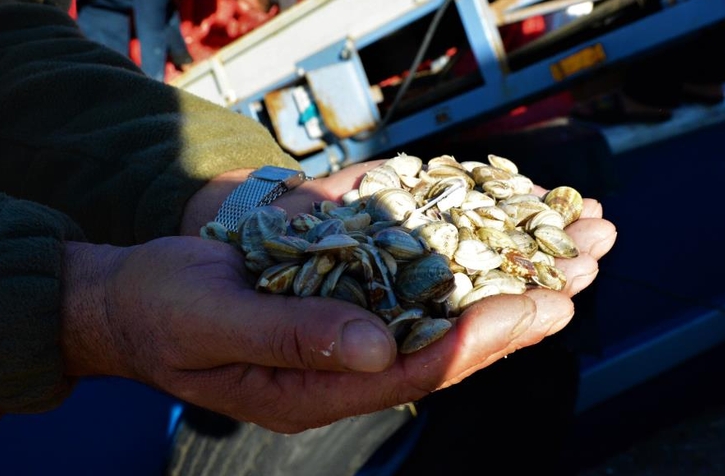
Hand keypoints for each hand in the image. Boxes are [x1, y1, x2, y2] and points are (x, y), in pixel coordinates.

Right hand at [75, 161, 615, 433]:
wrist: (137, 298)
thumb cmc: (166, 313)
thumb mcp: (214, 322)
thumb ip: (292, 336)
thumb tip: (377, 348)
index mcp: (321, 386)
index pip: (419, 367)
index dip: (482, 338)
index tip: (542, 306)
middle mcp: (349, 360)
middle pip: (452, 338)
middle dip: (522, 306)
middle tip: (587, 270)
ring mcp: (350, 325)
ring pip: (445, 306)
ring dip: (510, 274)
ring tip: (573, 247)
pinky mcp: (344, 290)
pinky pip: (413, 277)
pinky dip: (461, 252)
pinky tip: (505, 230)